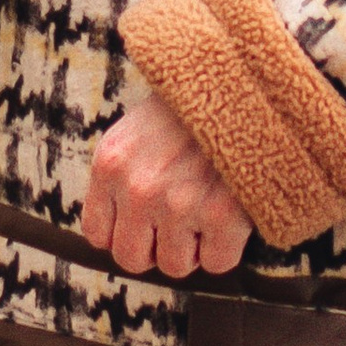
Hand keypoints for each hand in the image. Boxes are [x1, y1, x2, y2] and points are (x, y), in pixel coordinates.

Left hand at [83, 92, 252, 279]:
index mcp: (110, 164)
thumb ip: (123, 173)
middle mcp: (138, 188)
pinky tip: (234, 214)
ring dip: (195, 246)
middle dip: (157, 247)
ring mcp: (180, 204)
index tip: (148, 223)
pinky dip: (228, 246)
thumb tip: (122, 228)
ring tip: (210, 209)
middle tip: (182, 222)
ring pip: (176, 266)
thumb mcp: (138, 129)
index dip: (127, 233)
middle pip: (132, 259)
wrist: (246, 79)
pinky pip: (217, 262)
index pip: (99, 235)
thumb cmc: (193, 106)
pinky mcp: (223, 215)